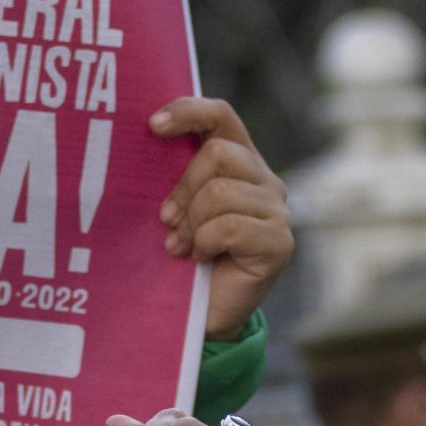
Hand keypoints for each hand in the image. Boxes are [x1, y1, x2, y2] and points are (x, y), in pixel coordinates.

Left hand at [152, 98, 290, 341]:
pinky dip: (204, 244)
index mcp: (240, 161)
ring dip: (191, 223)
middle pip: (218, 153)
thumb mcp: (177, 207)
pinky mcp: (279, 242)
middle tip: (166, 220)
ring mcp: (277, 210)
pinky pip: (228, 226)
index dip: (189, 111)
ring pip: (220, 192)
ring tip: (182, 247)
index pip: (221, 116)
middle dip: (183, 188)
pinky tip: (202, 259)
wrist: (204, 314)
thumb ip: (174, 173)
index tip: (152, 126)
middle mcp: (265, 180)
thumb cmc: (184, 256)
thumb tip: (146, 135)